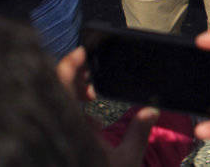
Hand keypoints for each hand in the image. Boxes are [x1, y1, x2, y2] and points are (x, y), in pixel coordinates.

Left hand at [55, 48, 158, 166]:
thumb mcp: (125, 161)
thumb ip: (138, 132)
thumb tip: (152, 108)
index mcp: (71, 126)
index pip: (62, 86)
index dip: (69, 65)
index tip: (84, 53)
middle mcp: (60, 127)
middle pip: (57, 88)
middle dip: (74, 73)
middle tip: (95, 65)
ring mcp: (59, 133)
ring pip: (58, 100)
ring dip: (74, 88)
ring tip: (95, 86)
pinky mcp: (61, 139)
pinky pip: (62, 112)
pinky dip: (74, 102)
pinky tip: (92, 105)